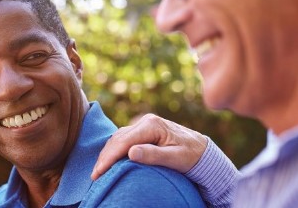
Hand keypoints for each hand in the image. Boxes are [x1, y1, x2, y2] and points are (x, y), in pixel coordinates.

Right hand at [91, 114, 206, 179]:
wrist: (202, 150)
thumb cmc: (192, 156)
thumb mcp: (176, 158)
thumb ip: (154, 155)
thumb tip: (131, 153)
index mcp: (152, 125)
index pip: (124, 142)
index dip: (109, 157)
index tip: (99, 172)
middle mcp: (145, 121)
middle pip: (118, 138)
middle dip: (105, 157)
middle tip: (95, 175)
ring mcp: (143, 124)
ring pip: (118, 137)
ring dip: (107, 153)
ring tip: (100, 169)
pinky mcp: (143, 130)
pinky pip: (123, 138)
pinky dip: (114, 149)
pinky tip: (109, 160)